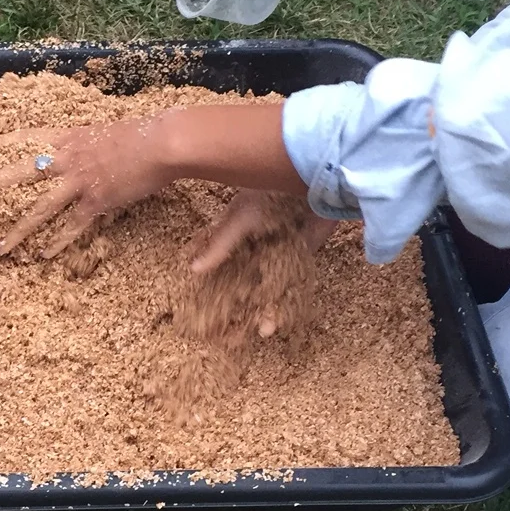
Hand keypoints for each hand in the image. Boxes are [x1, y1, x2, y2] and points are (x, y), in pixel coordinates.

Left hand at [0, 117, 175, 257]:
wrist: (160, 144)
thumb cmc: (137, 134)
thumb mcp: (101, 132)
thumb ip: (81, 144)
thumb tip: (73, 152)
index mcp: (65, 138)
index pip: (22, 139)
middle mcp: (66, 159)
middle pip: (17, 174)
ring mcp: (79, 182)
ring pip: (39, 209)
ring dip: (17, 231)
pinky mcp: (96, 201)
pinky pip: (72, 226)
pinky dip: (58, 242)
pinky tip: (44, 256)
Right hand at [186, 189, 335, 339]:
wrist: (315, 175)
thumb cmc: (271, 190)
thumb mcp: (241, 218)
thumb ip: (221, 245)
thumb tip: (194, 271)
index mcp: (238, 237)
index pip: (223, 270)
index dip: (215, 293)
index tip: (205, 318)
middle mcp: (257, 248)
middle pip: (247, 285)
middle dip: (243, 309)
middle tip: (234, 336)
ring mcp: (281, 252)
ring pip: (271, 288)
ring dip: (267, 309)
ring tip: (265, 331)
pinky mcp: (304, 253)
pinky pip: (295, 282)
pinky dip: (289, 300)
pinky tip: (283, 317)